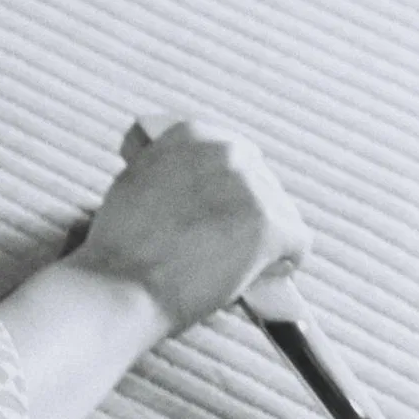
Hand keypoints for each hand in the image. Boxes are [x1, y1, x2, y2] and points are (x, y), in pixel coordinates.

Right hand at [69, 117, 312, 334]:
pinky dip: (283, 262)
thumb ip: (172, 166)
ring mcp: (250, 187)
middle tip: (224, 242)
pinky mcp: (270, 226)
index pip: (233, 154)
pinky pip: (297, 244)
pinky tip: (257, 274)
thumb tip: (197, 177)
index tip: (215, 210)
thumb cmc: (121, 242)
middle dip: (247, 211)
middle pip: (261, 182)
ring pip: (281, 213)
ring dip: (264, 238)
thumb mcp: (137, 177)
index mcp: (191, 134)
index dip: (225, 188)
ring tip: (233, 262)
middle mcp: (225, 151)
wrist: (121, 284)